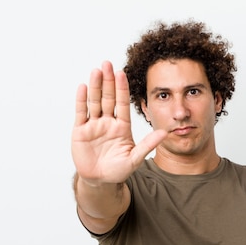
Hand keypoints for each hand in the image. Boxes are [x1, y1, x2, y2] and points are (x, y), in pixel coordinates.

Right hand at [72, 61, 166, 184]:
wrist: (100, 181)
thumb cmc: (118, 170)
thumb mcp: (135, 158)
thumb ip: (148, 145)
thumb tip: (164, 133)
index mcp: (122, 126)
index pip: (122, 103)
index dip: (121, 88)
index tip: (122, 73)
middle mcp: (108, 122)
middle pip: (107, 98)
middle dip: (108, 81)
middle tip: (108, 63)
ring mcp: (94, 125)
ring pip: (94, 102)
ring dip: (95, 86)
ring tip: (96, 70)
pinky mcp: (81, 131)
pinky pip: (81, 113)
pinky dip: (82, 100)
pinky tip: (83, 87)